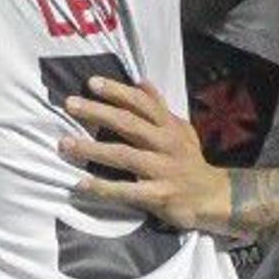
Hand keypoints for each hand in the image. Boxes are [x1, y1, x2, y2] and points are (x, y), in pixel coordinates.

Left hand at [61, 76, 229, 231]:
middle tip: (70, 104)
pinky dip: (103, 188)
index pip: (142, 103)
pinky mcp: (158, 195)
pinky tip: (81, 184)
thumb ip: (158, 108)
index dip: (118, 91)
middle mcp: (166, 144)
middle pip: (129, 124)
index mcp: (169, 126)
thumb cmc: (188, 161)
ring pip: (124, 155)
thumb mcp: (180, 130)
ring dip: (92, 149)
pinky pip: (127, 191)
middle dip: (98, 112)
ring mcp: (162, 170)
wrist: (213, 197)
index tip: (92, 83)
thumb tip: (141, 82)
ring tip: (65, 144)